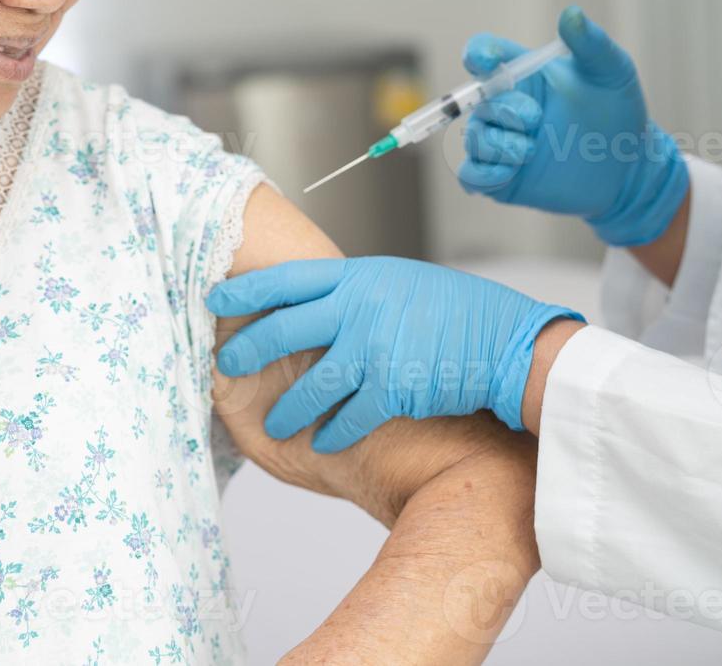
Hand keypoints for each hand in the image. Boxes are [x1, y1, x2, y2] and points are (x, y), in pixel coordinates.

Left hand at [209, 257, 582, 452]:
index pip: (287, 280)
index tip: (214, 299)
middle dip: (249, 352)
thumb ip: (356, 292)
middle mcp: (360, 310)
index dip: (246, 291)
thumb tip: (318, 301)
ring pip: (312, 385)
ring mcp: (375, 349)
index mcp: (359, 278)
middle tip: (225, 366)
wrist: (506, 341)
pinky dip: (333, 434)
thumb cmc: (457, 310)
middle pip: (284, 331)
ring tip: (275, 424)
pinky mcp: (393, 389)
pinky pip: (348, 419)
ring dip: (289, 410)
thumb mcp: (398, 283)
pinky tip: (322, 443)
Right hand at [460, 6, 688, 246]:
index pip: (483, 54)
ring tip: (531, 150)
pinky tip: (509, 173)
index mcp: (523, 73)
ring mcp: (500, 142)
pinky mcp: (501, 178)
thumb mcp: (612, 72)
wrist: (627, 166)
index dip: (478, 54)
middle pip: (477, 100)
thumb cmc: (618, 111)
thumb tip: (571, 13)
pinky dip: (484, 174)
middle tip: (537, 118)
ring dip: (499, 144)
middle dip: (504, 109)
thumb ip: (591, 43)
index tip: (487, 60)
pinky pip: (471, 175)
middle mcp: (505, 105)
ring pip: (474, 139)